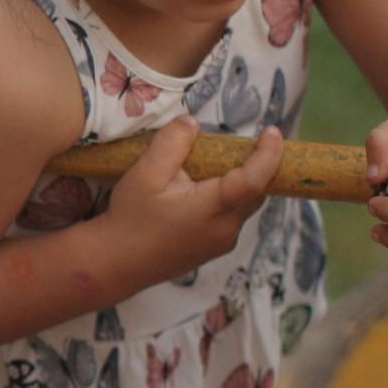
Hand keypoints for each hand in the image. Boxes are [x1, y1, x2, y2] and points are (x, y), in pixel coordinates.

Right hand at [103, 117, 284, 286]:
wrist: (115, 263)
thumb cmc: (130, 219)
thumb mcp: (145, 174)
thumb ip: (172, 143)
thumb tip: (192, 123)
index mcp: (214, 208)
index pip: (256, 178)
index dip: (270, 153)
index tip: (271, 131)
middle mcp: (226, 229)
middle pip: (256, 191)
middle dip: (254, 166)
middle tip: (233, 145)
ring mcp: (221, 243)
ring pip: (244, 206)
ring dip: (237, 183)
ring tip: (206, 169)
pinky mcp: (212, 249)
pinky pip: (230, 218)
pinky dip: (225, 200)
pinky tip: (195, 193)